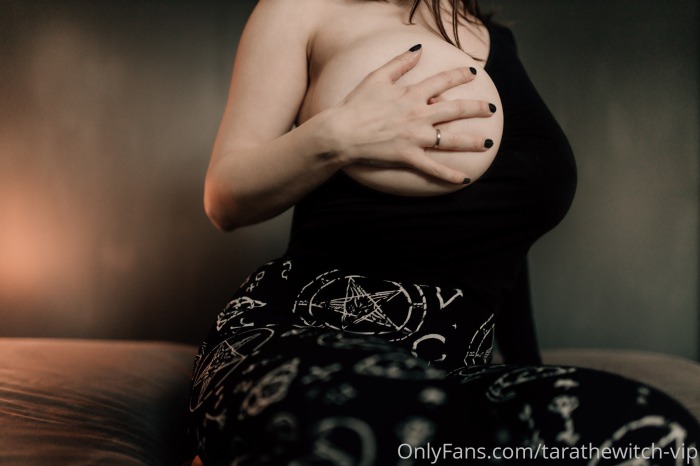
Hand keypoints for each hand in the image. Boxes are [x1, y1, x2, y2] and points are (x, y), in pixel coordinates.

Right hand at [329, 44, 495, 184]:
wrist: (341, 132)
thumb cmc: (356, 104)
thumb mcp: (377, 77)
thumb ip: (399, 63)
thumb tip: (418, 50)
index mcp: (412, 95)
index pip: (443, 81)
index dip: (460, 75)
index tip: (472, 73)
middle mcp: (419, 115)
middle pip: (456, 110)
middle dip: (476, 109)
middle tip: (490, 109)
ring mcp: (416, 138)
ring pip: (451, 140)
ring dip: (472, 142)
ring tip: (488, 143)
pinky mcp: (409, 157)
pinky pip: (433, 168)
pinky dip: (449, 175)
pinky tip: (463, 179)